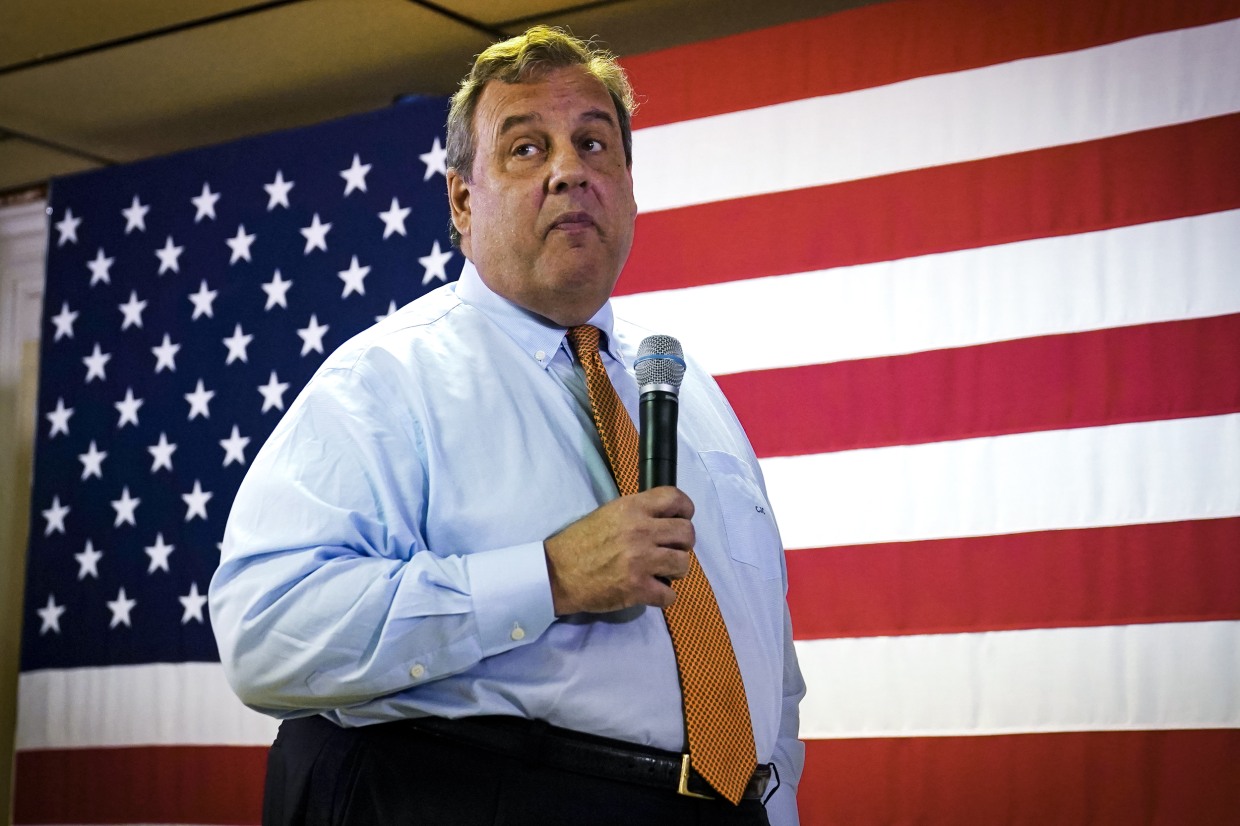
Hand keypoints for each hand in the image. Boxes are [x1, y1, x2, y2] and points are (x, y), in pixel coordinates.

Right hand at [544, 487, 693, 615]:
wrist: (557, 573)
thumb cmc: (580, 542)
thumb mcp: (609, 514)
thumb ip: (638, 513)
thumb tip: (665, 519)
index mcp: (632, 508)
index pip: (675, 498)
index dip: (685, 510)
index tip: (681, 519)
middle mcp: (640, 531)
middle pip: (687, 533)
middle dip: (682, 544)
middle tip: (669, 550)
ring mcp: (641, 560)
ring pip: (683, 564)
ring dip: (674, 570)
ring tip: (660, 572)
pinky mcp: (637, 588)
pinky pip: (669, 595)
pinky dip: (663, 596)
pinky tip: (651, 591)